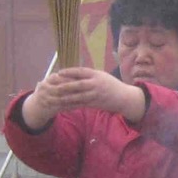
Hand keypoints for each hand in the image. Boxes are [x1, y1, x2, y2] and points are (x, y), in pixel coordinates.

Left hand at [23, 68, 144, 126]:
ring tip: (54, 97)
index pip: (81, 72)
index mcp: (97, 75)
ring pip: (77, 97)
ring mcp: (95, 95)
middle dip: (65, 86)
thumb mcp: (101, 76)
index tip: (59, 72)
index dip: (69, 72)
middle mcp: (96, 85)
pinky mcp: (94, 104)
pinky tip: (63, 106)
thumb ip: (88, 75)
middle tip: (53, 86)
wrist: (124, 98)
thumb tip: (72, 74)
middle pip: (77, 85)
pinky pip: (81, 105)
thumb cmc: (111, 85)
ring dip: (65, 98)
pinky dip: (71, 105)